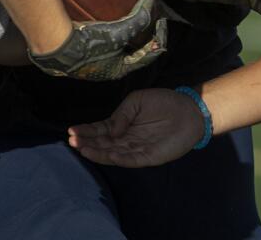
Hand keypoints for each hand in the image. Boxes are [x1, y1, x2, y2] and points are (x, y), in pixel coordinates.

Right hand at [28, 0, 167, 81]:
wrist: (54, 44)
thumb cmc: (87, 42)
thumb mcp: (117, 32)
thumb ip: (137, 21)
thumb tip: (150, 5)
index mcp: (119, 69)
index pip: (147, 56)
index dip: (158, 39)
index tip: (163, 23)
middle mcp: (108, 70)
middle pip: (134, 54)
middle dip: (145, 40)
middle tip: (153, 24)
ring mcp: (95, 64)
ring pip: (120, 50)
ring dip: (130, 38)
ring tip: (135, 23)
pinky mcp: (84, 55)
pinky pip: (107, 46)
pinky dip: (116, 36)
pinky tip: (112, 25)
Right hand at [68, 88, 204, 166]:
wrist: (190, 110)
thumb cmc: (164, 103)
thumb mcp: (138, 100)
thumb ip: (122, 113)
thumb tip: (111, 129)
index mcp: (122, 125)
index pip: (100, 130)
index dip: (86, 131)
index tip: (71, 131)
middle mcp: (126, 139)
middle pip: (102, 143)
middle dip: (86, 142)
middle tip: (72, 141)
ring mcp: (135, 149)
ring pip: (112, 153)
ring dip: (97, 152)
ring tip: (82, 148)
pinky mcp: (147, 157)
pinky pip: (130, 159)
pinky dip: (118, 158)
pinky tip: (107, 154)